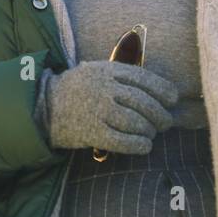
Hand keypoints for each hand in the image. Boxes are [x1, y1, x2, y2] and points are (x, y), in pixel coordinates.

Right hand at [38, 60, 178, 153]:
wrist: (44, 107)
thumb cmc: (77, 89)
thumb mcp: (96, 71)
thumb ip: (122, 76)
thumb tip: (158, 89)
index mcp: (107, 70)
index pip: (144, 78)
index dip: (163, 89)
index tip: (173, 98)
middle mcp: (104, 88)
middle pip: (144, 102)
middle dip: (160, 115)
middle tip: (165, 123)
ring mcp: (97, 110)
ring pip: (136, 122)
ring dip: (149, 131)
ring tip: (150, 134)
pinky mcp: (92, 132)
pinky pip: (123, 141)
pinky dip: (138, 145)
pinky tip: (144, 146)